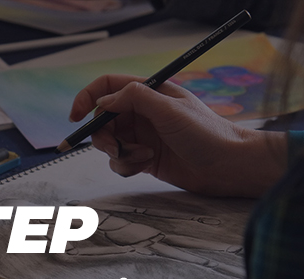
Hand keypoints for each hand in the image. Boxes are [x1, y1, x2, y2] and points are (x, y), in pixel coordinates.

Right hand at [69, 74, 287, 197]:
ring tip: (142, 158)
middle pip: (103, 120)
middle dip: (103, 136)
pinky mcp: (145, 159)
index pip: (107, 87)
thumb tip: (103, 102)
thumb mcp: (169, 109)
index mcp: (148, 92)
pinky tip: (146, 166)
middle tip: (116, 147)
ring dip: (118, 154)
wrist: (228, 166)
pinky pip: (120, 162)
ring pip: (109, 144)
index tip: (75, 117)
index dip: (87, 98)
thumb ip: (134, 99)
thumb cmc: (206, 133)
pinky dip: (126, 166)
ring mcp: (143, 136)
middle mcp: (143, 113)